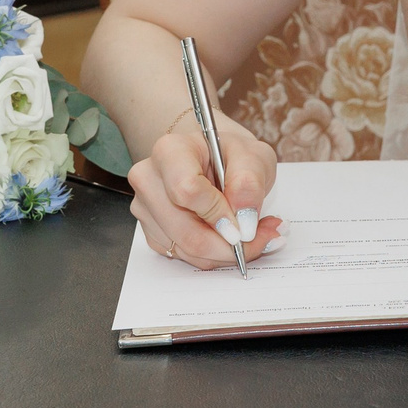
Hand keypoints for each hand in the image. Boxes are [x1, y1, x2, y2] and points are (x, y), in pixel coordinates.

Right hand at [126, 113, 284, 269]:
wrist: (215, 161)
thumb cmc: (231, 155)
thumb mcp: (254, 157)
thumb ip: (251, 183)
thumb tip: (244, 222)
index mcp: (170, 150)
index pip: (186, 190)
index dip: (218, 214)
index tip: (244, 223)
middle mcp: (149, 179)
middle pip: (185, 231)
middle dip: (229, 244)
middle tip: (262, 237)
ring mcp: (146, 209)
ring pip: (187, 249)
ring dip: (226, 252)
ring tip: (253, 234)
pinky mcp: (152, 232)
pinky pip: (185, 257)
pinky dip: (214, 255)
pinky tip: (230, 237)